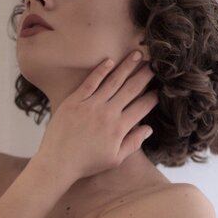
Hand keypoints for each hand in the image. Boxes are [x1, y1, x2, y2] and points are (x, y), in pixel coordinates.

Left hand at [36, 53, 158, 182]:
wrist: (58, 162)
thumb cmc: (87, 163)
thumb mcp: (114, 160)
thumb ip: (133, 143)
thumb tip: (149, 129)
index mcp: (119, 128)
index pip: (142, 107)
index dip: (152, 97)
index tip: (159, 90)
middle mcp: (107, 113)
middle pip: (131, 89)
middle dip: (145, 75)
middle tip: (154, 64)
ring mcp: (91, 105)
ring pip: (113, 81)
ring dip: (127, 66)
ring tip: (137, 54)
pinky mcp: (74, 100)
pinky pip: (91, 81)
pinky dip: (101, 70)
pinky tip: (110, 61)